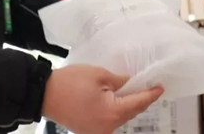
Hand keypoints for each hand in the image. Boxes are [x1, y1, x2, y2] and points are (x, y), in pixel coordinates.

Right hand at [41, 64, 163, 133]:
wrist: (43, 94)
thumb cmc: (69, 82)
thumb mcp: (98, 75)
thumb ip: (120, 81)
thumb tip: (132, 83)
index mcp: (112, 113)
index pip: (138, 103)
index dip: (150, 94)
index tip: (160, 88)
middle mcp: (107, 127)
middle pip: (130, 113)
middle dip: (139, 100)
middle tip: (147, 86)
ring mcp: (98, 131)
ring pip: (119, 117)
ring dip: (126, 105)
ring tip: (132, 91)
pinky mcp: (89, 130)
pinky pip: (108, 120)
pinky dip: (114, 110)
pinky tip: (116, 99)